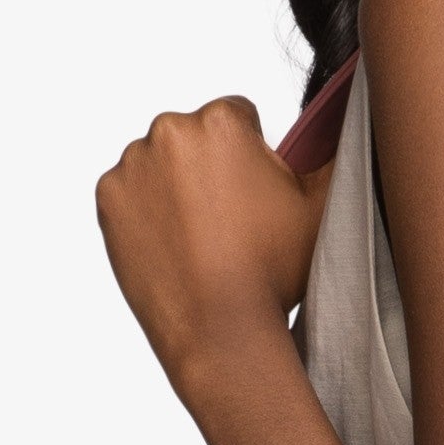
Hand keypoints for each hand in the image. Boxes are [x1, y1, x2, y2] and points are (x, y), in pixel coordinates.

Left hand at [96, 96, 331, 389]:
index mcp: (221, 121)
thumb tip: (336, 130)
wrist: (220, 328)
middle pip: (196, 137)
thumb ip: (331, 155)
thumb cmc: (272, 270)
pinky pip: (131, 192)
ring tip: (202, 236)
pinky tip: (174, 243)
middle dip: (212, 166)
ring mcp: (132, 165)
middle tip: (231, 219)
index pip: (239, 116)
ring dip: (177, 186)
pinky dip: (148, 211)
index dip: (254, 155)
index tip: (255, 194)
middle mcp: (168, 131)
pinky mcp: (108, 199)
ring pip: (161, 163)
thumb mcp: (322, 205)